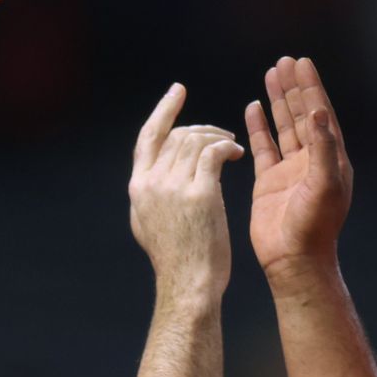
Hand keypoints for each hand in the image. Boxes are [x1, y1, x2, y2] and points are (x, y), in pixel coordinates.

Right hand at [128, 83, 245, 300]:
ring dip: (218, 137)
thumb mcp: (149, 224)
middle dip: (202, 129)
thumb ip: (149, 195)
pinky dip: (227, 147)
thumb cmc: (178, 261)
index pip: (148, 137)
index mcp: (138, 187)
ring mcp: (173, 187)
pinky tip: (238, 154)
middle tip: (222, 135)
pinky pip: (213, 153)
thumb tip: (151, 175)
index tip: (178, 91)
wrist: (189, 285)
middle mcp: (151, 182)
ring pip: (196, 140)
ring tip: (233, 147)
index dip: (163, 111)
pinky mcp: (199, 194)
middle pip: (177, 135)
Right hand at [245, 55, 353, 286]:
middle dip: (294, 88)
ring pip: (283, 127)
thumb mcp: (324, 184)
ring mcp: (290, 170)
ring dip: (278, 101)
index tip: (303, 63)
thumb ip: (322, 147)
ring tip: (271, 73)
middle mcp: (311, 161)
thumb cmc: (315, 226)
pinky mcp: (269, 182)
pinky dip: (258, 127)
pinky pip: (263, 147)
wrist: (293, 260)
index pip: (321, 115)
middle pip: (302, 115)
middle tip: (285, 60)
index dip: (312, 88)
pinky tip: (253, 107)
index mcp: (331, 159)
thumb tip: (319, 112)